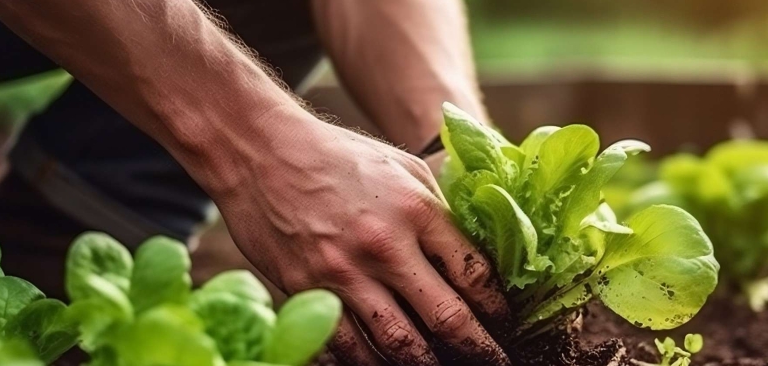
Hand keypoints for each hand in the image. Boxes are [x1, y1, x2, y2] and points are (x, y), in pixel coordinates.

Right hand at [212, 110, 509, 365]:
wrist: (260, 149)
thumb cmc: (338, 156)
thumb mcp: (402, 167)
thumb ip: (439, 212)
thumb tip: (477, 257)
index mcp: (416, 211)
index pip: (474, 275)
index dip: (497, 311)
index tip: (506, 327)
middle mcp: (384, 246)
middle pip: (446, 318)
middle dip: (478, 351)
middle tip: (495, 364)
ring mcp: (342, 272)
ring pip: (398, 344)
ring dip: (424, 365)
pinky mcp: (305, 291)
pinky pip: (345, 347)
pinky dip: (368, 364)